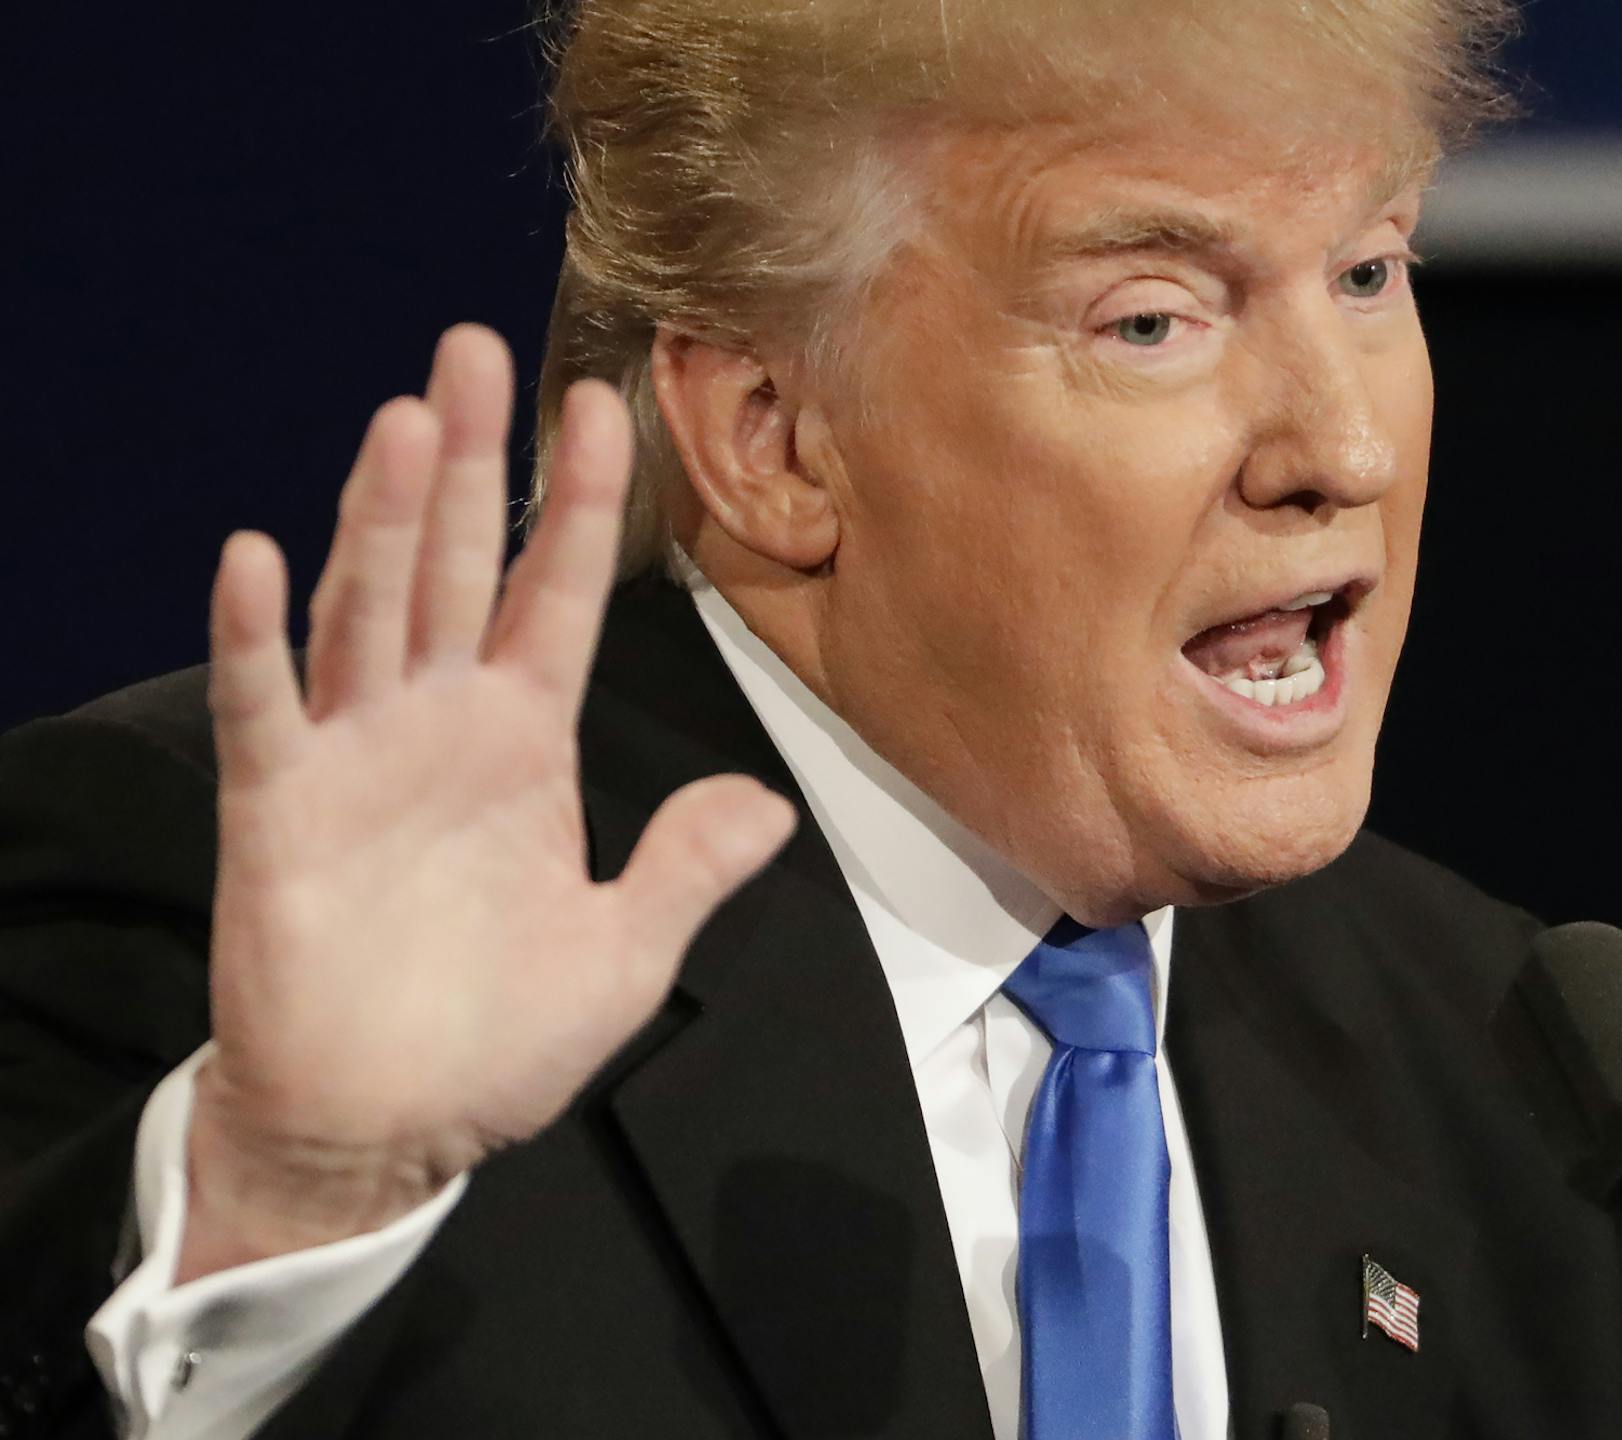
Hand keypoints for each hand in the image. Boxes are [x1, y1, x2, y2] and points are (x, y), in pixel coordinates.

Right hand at [181, 326, 793, 1280]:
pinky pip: (267, 710)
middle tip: (471, 346)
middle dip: (471, 461)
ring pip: (370, 610)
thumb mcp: (624, 955)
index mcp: (525, 743)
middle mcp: (440, 726)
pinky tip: (257, 554)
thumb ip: (686, 868)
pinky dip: (257, 637)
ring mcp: (356, 759)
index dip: (578, 501)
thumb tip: (763, 802)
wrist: (387, 1131)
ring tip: (406, 421)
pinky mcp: (280, 811)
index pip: (557, 595)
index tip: (600, 401)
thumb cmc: (499, 1043)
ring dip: (385, 519)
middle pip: (457, 567)